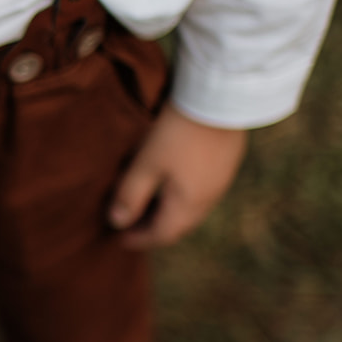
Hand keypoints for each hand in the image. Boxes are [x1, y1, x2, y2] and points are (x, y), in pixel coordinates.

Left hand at [108, 106, 247, 249]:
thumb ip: (129, 195)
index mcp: (188, 204)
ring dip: (167, 213)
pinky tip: (168, 184)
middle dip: (153, 229)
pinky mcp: (225, 165)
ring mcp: (220, 182)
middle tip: (130, 226)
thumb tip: (116, 223)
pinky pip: (200, 192)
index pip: (162, 234)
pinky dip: (180, 197)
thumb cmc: (175, 133)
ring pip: (190, 209)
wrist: (218, 100)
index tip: (120, 240)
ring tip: (145, 206)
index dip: (140, 239)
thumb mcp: (145, 164)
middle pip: (178, 225)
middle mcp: (209, 199)